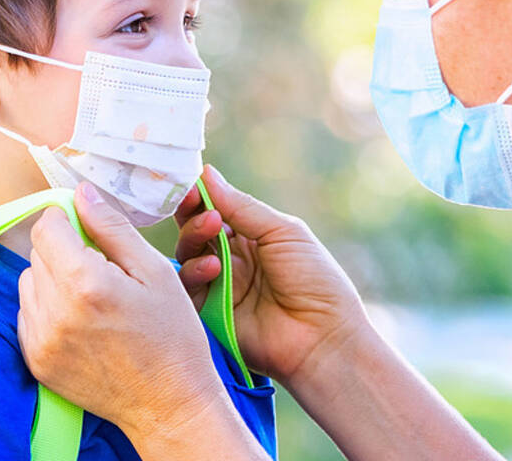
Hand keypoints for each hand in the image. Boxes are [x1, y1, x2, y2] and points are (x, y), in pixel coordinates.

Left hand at [16, 181, 228, 444]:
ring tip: (93, 295)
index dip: (69, 220)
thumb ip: (113, 228)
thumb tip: (82, 192)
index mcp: (86, 283)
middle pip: (38, 254)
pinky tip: (83, 319)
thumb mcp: (154, 271)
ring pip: (29, 283)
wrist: (168, 401)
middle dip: (65, 250)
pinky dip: (49, 308)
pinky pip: (28, 315)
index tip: (91, 229)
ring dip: (54, 279)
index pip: (47, 227)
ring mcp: (40, 340)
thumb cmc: (172, 334)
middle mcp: (54, 311)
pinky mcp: (36, 361)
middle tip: (104, 268)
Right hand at [175, 165, 369, 390]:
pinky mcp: (208, 315)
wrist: (324, 337)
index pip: (216, 209)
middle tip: (201, 207)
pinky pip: (187, 290)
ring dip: (193, 238)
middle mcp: (231, 259)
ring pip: (187, 256)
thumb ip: (242, 207)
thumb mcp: (283, 232)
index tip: (191, 184)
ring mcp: (219, 287)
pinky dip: (194, 273)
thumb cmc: (315, 280)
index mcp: (252, 236)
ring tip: (212, 231)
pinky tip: (213, 268)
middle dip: (193, 214)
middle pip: (196, 231)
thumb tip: (206, 173)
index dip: (201, 196)